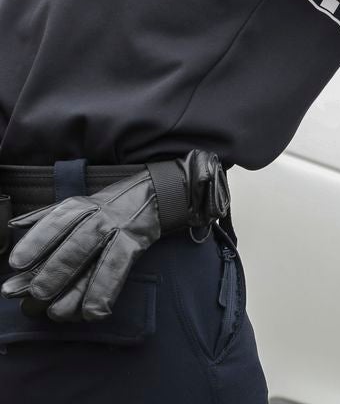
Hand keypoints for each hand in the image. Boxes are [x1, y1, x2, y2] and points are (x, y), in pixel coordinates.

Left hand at [3, 151, 228, 321]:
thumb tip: (10, 228)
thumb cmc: (108, 205)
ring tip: (57, 313)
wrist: (156, 194)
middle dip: (53, 272)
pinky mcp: (136, 245)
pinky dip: (105, 294)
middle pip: (75, 245)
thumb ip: (43, 217)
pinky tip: (92, 313)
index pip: (54, 222)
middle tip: (35, 295)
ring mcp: (119, 231)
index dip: (35, 242)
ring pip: (97, 260)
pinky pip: (118, 271)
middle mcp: (99, 217)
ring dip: (77, 289)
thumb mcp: (77, 204)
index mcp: (78, 207)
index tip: (15, 263)